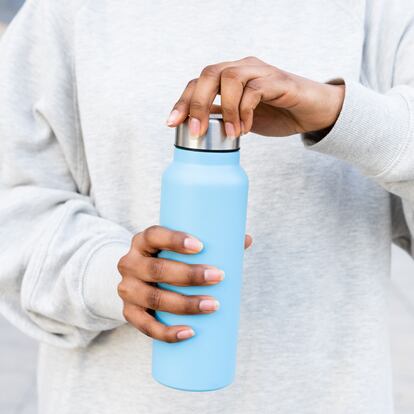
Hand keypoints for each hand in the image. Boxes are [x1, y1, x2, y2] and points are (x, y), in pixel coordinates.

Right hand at [117, 225, 251, 342]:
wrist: (138, 279)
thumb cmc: (168, 259)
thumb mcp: (180, 248)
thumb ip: (211, 243)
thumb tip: (246, 240)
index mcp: (143, 241)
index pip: (154, 235)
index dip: (175, 240)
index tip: (201, 246)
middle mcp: (130, 263)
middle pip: (157, 269)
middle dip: (189, 275)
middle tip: (219, 277)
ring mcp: (127, 289)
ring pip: (154, 299)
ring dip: (185, 304)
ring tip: (213, 305)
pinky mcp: (128, 313)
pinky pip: (145, 326)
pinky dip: (167, 332)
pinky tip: (189, 332)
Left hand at [166, 56, 344, 137]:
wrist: (311, 112)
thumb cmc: (277, 113)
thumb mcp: (241, 119)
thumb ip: (221, 116)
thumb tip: (195, 125)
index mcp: (229, 77)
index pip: (198, 82)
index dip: (182, 101)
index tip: (172, 123)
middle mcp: (242, 68)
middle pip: (209, 73)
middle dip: (196, 103)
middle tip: (196, 131)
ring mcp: (260, 71)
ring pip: (230, 77)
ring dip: (226, 109)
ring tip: (231, 133)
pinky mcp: (278, 80)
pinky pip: (255, 90)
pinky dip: (245, 111)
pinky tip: (247, 128)